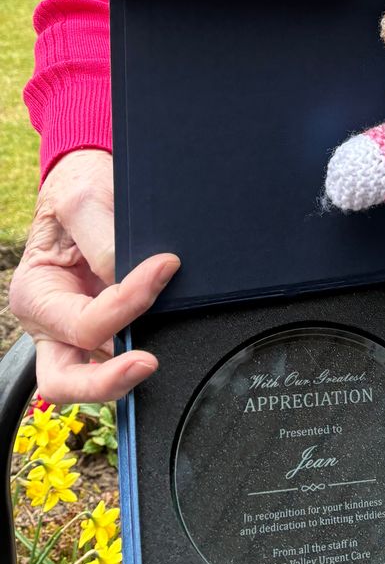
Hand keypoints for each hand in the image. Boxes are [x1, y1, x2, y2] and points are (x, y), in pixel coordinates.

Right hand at [7, 149, 179, 402]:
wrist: (90, 182)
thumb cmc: (79, 188)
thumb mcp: (82, 199)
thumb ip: (102, 239)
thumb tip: (126, 278)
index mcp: (36, 294)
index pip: (81, 322)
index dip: (127, 302)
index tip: (166, 267)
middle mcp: (52, 323)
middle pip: (65, 381)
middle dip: (106, 380)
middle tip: (148, 362)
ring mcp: (78, 331)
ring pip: (95, 375)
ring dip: (128, 368)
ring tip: (165, 347)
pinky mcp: (107, 329)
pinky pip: (121, 354)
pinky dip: (143, 348)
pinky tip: (170, 335)